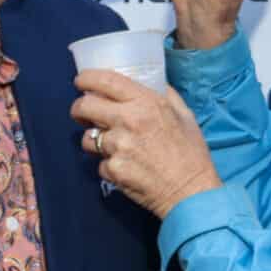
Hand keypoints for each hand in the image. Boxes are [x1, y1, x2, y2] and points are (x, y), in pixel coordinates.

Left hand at [70, 70, 220, 219]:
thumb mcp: (184, 115)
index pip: (104, 80)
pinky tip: (126, 167)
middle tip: (85, 114)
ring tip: (111, 145)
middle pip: (84, 106)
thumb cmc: (191, 153)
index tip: (82, 82)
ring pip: (88, 137)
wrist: (191, 192)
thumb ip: (166, 95)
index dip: (86, 78)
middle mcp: (128, 120)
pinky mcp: (113, 170)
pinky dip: (109, 165)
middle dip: (80, 109)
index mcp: (146, 102)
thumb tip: (153, 82)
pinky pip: (100, 163)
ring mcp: (118, 146)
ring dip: (94, 139)